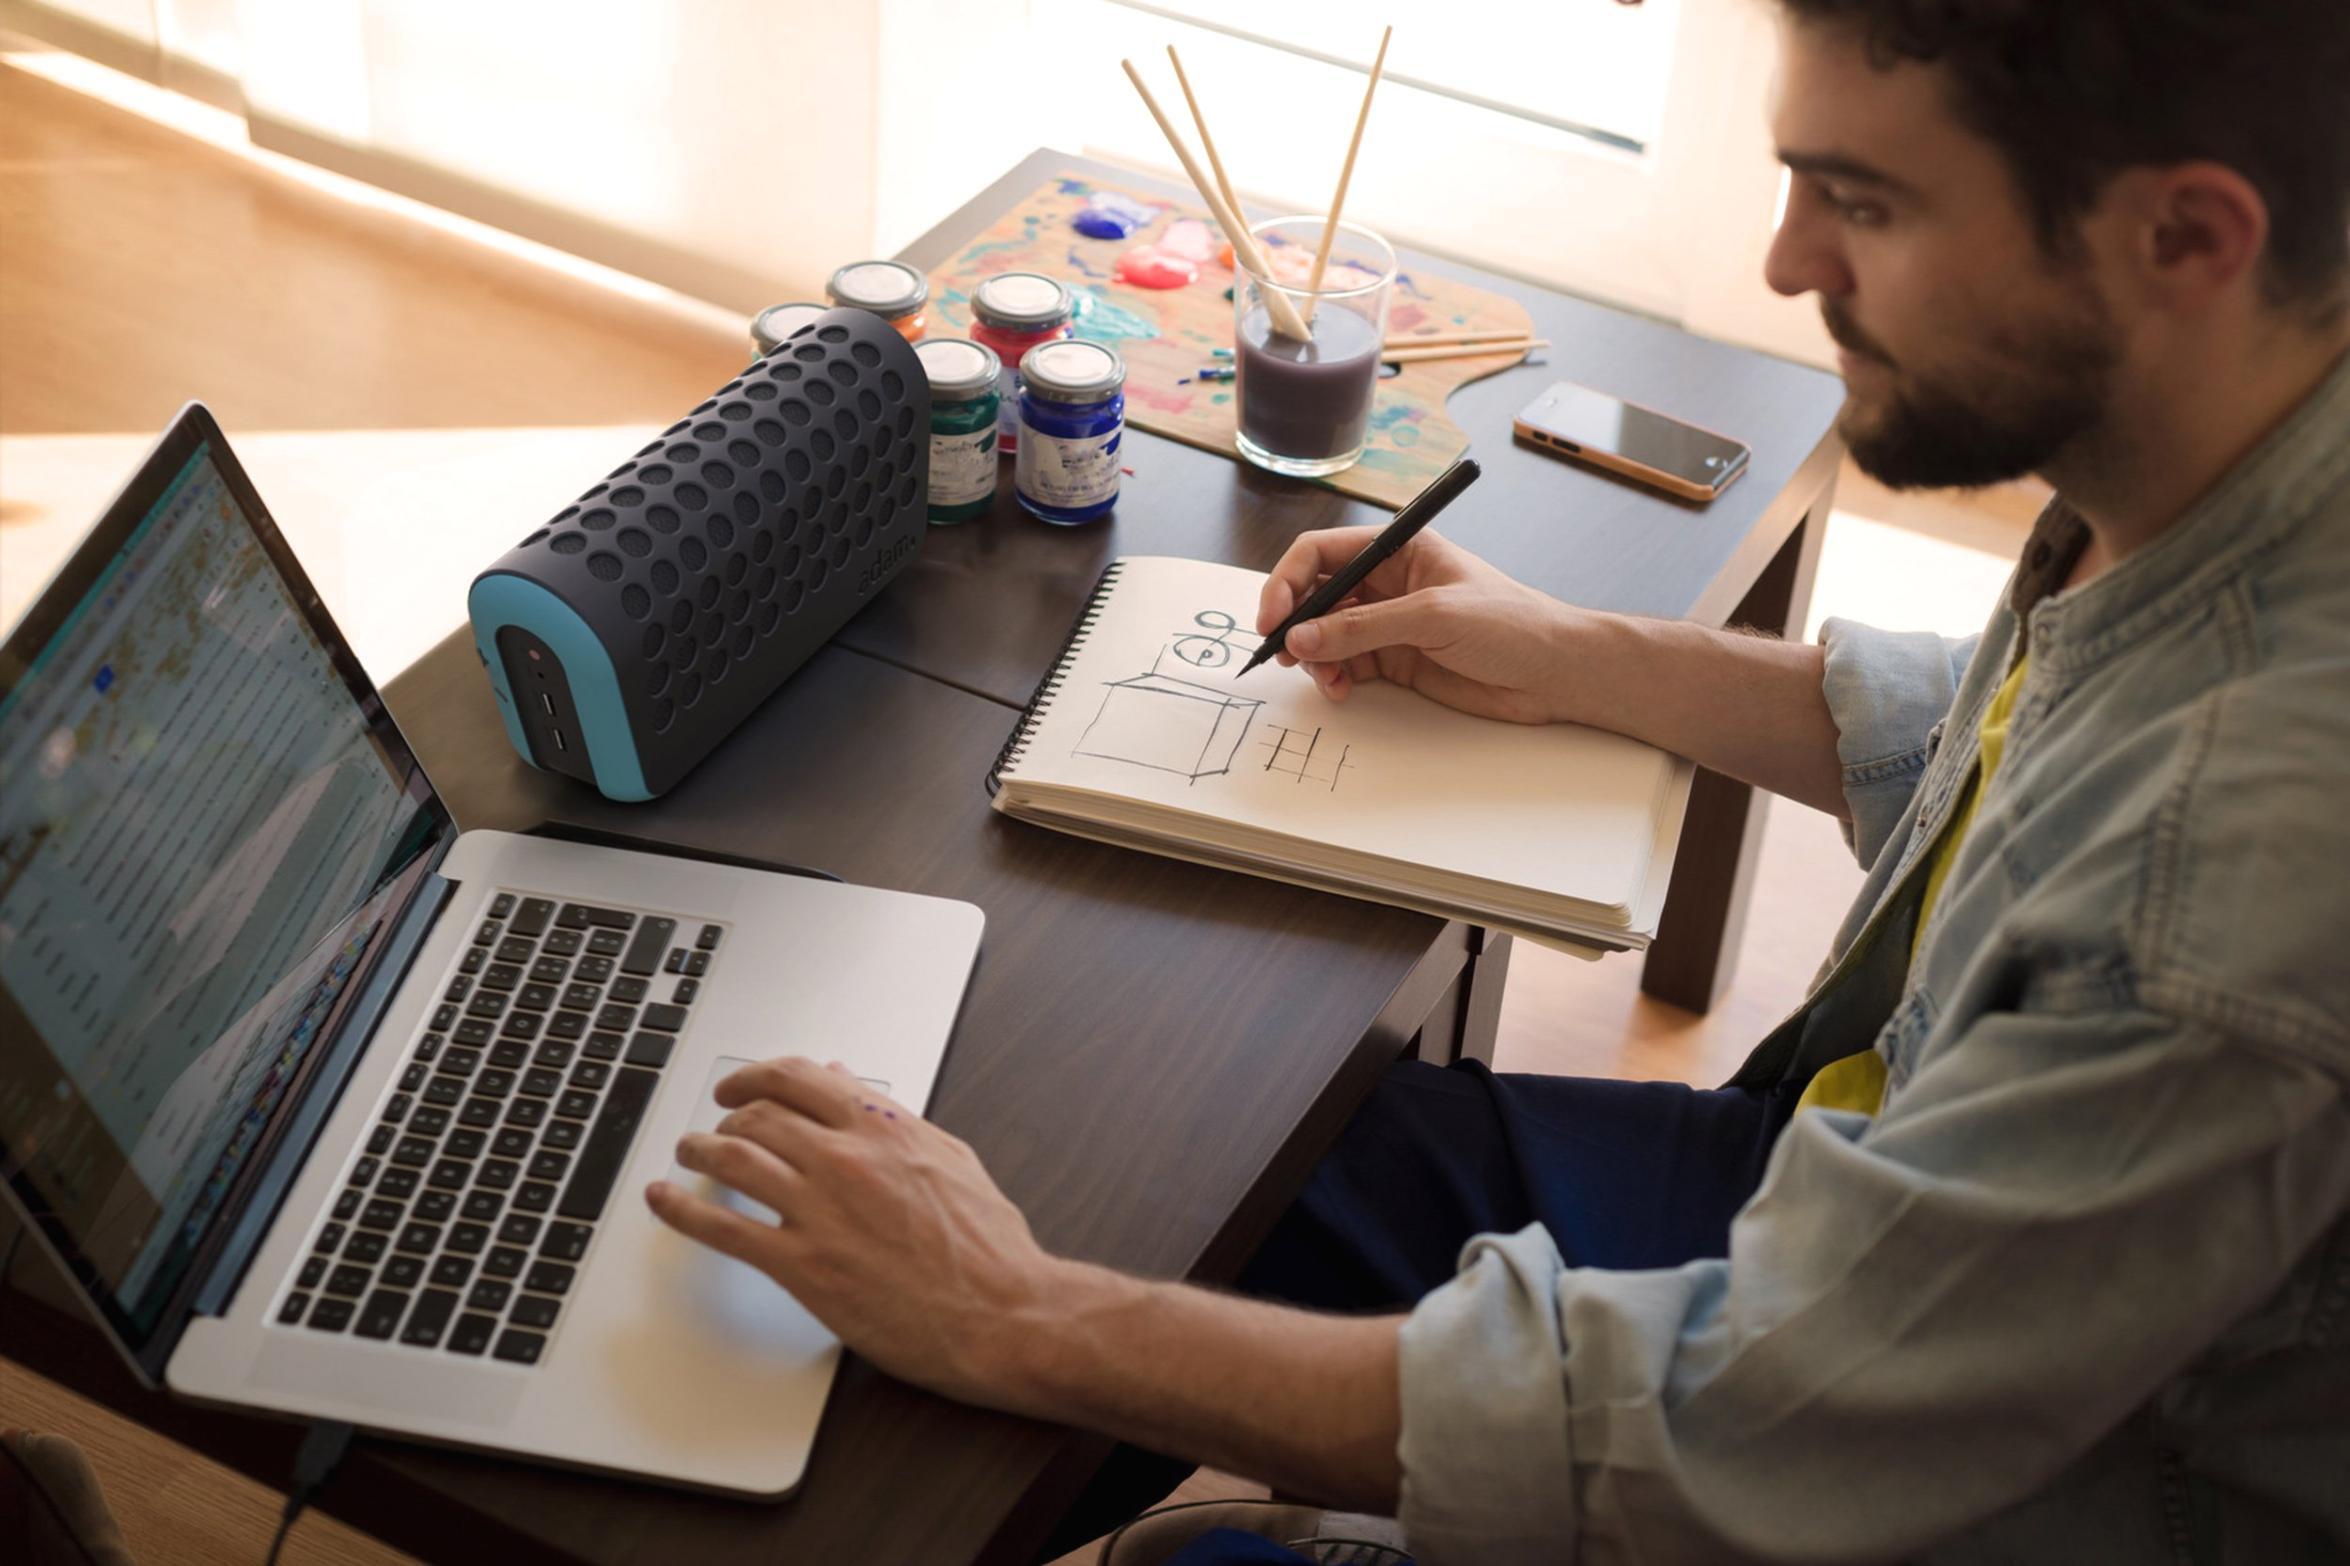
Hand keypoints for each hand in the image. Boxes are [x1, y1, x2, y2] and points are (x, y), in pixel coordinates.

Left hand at [646, 1057, 1062, 1408]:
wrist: (1004, 1312)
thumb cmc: (988, 1246)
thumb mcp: (948, 1158)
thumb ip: (894, 1118)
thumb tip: (849, 1084)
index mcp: (884, 1127)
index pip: (799, 1076)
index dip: (755, 1075)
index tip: (739, 1087)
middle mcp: (846, 1158)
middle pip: (759, 1114)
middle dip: (724, 1115)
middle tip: (712, 1126)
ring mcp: (821, 1211)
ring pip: (734, 1158)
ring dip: (697, 1150)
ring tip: (686, 1153)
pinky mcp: (804, 1266)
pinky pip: (725, 1229)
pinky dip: (682, 1211)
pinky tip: (664, 1203)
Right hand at [1255, 528, 1576, 722]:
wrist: (1554, 672)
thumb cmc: (1510, 623)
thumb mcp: (1432, 616)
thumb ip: (1363, 628)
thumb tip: (1304, 636)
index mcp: (1399, 549)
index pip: (1323, 552)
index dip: (1289, 581)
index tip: (1274, 617)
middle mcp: (1387, 582)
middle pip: (1317, 595)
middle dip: (1295, 623)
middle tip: (1282, 651)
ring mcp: (1390, 623)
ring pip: (1326, 635)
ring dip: (1314, 656)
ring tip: (1324, 678)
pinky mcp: (1396, 661)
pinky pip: (1346, 665)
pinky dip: (1334, 677)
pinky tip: (1342, 689)